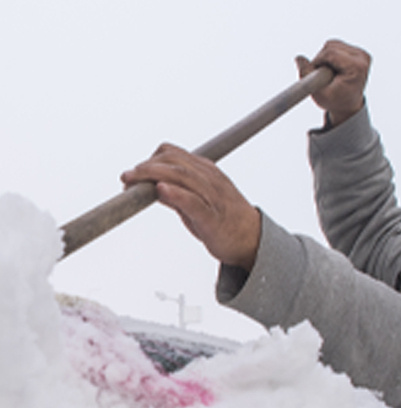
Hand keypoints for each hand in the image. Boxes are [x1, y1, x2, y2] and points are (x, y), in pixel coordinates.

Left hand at [121, 144, 261, 268]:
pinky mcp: (212, 218)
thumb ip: (176, 193)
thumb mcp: (198, 201)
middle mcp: (210, 180)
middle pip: (174, 162)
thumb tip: (153, 187)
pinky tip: (161, 191)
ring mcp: (213, 197)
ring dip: (153, 175)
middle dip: (146, 166)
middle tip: (127, 177)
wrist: (252, 241)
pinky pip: (194, 202)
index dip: (150, 159)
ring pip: (181, 176)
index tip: (134, 173)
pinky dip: (176, 194)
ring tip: (133, 181)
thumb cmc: (224, 220)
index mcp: (206, 172)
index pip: (173, 154)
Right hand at [296, 39, 370, 127]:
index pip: (330, 53)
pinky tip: (333, 68)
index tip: (316, 76)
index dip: (317, 62)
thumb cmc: (335, 101)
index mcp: (357, 67)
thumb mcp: (318, 93)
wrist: (348, 105)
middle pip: (331, 46)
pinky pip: (335, 45)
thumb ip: (307, 75)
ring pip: (332, 44)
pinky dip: (329, 55)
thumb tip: (299, 58)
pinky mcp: (358, 51)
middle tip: (322, 76)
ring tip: (328, 73)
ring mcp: (362, 54)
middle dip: (321, 59)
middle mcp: (363, 58)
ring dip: (324, 57)